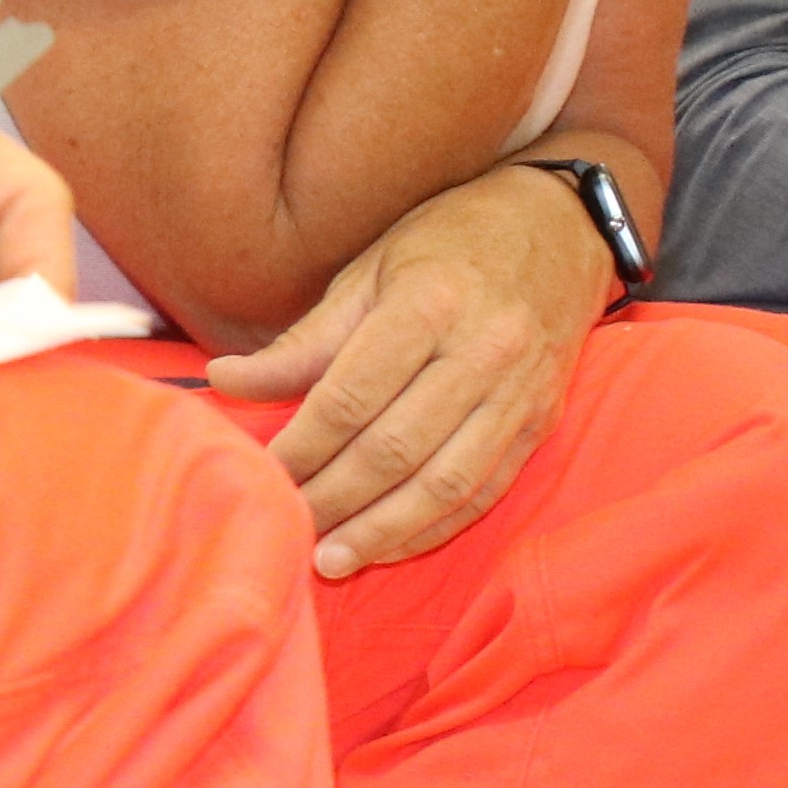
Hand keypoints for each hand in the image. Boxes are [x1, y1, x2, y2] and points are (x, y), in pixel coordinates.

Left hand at [207, 167, 609, 573]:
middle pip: (395, 447)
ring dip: (382, 529)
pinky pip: (485, 489)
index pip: (351, 396)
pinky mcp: (541, 421)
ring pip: (444, 481)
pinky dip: (435, 526)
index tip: (263, 474)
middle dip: (333, 497)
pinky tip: (391, 545)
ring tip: (333, 560)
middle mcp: (482, 351)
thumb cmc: (452, 242)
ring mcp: (520, 392)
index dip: (302, 445)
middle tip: (286, 526)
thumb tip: (224, 381)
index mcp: (429, 303)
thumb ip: (305, 340)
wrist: (562, 227)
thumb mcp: (371, 270)